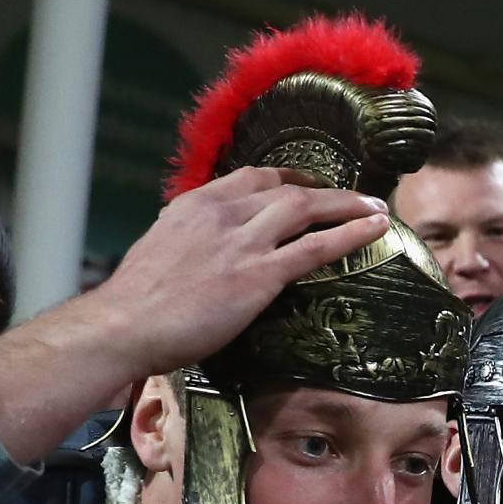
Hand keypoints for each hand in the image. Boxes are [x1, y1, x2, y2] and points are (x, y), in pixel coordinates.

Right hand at [84, 166, 389, 378]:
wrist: (126, 325)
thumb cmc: (136, 304)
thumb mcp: (160, 254)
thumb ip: (186, 245)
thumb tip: (196, 254)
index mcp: (195, 205)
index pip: (250, 178)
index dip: (286, 179)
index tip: (305, 185)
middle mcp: (223, 213)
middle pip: (286, 189)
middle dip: (325, 190)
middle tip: (353, 197)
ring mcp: (244, 242)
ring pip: (307, 208)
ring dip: (348, 205)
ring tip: (376, 209)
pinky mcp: (259, 274)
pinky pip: (316, 246)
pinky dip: (351, 233)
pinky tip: (375, 229)